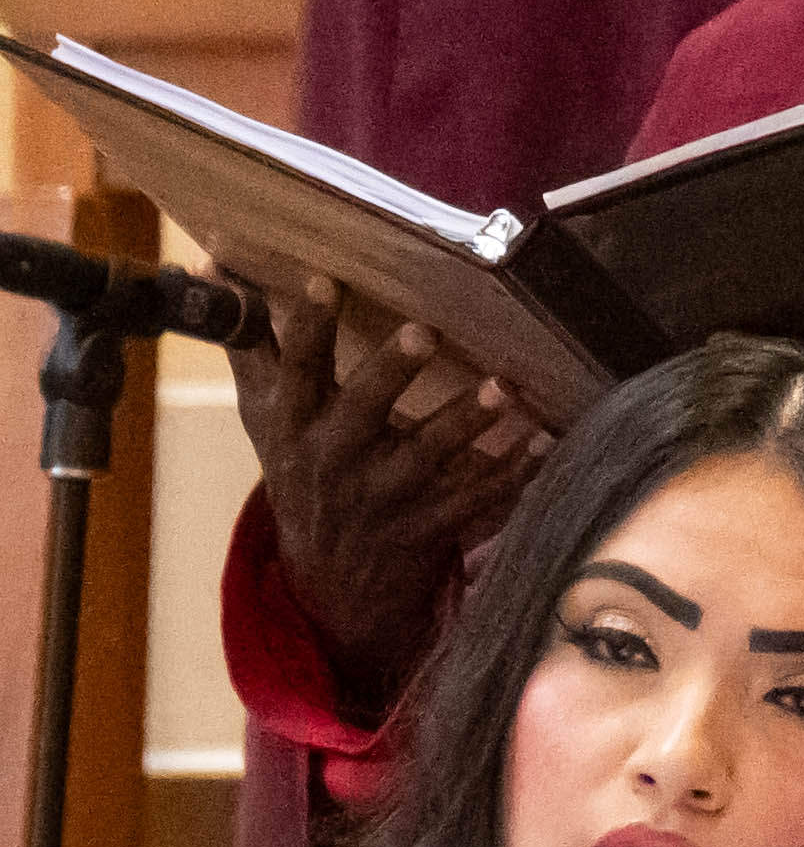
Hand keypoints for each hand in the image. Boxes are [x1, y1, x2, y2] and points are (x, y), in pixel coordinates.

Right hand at [227, 276, 542, 706]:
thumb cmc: (302, 472)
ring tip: (503, 388)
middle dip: (391, 372)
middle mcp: (334, 458)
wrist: (328, 582)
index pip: (295, 370)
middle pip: (361, 410)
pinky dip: (515, 472)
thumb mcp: (267, 417)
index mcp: (294, 426)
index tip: (324, 282)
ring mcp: (384, 495)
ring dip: (466, 422)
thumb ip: (251, 347)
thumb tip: (212, 265)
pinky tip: (547, 440)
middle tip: (425, 332)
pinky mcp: (429, 525)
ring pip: (428, 456)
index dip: (305, 328)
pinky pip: (477, 498)